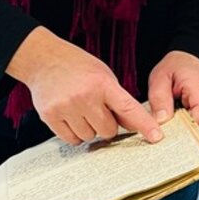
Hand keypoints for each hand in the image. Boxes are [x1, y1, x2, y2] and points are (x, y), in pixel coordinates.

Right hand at [7, 27, 162, 144]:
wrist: (42, 59)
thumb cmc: (76, 66)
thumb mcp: (103, 75)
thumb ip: (118, 100)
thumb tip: (133, 126)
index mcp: (101, 84)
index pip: (128, 109)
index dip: (144, 124)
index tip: (156, 137)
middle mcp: (84, 97)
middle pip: (108, 130)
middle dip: (106, 124)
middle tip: (96, 110)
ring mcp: (66, 108)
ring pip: (90, 137)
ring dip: (89, 129)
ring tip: (80, 110)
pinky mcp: (50, 116)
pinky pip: (72, 139)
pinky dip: (75, 134)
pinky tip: (71, 117)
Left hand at [147, 50, 198, 129]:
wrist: (187, 60)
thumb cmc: (176, 67)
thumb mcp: (160, 78)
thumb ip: (159, 99)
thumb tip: (161, 120)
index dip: (186, 127)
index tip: (170, 130)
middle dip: (182, 129)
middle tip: (166, 123)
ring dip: (184, 127)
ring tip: (172, 115)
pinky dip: (187, 125)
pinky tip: (178, 117)